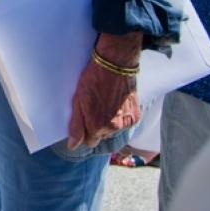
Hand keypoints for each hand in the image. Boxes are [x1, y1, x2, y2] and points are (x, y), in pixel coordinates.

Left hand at [68, 33, 142, 149]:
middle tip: (95, 107)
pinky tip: (117, 103)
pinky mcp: (136, 116)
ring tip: (106, 103)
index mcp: (98, 126)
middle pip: (102, 136)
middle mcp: (114, 128)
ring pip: (114, 131)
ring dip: (110, 122)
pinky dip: (121, 117)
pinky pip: (126, 124)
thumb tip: (73, 146)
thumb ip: (76, 126)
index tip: (85, 119)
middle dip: (97, 126)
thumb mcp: (78, 101)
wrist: (115, 65)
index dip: (86, 131)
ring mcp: (127, 122)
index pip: (90, 141)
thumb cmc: (93, 80)